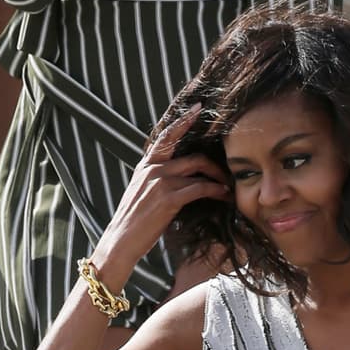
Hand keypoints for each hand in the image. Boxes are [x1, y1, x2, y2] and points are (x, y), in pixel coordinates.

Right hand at [90, 109, 228, 291]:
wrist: (121, 241)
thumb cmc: (134, 221)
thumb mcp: (142, 192)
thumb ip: (156, 178)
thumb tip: (176, 175)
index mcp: (146, 165)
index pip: (166, 135)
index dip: (183, 120)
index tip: (197, 108)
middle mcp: (153, 169)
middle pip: (192, 156)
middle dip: (214, 163)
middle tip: (227, 172)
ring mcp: (161, 182)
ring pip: (198, 171)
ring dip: (218, 179)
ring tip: (228, 187)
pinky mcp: (169, 198)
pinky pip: (200, 188)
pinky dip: (215, 190)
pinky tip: (224, 195)